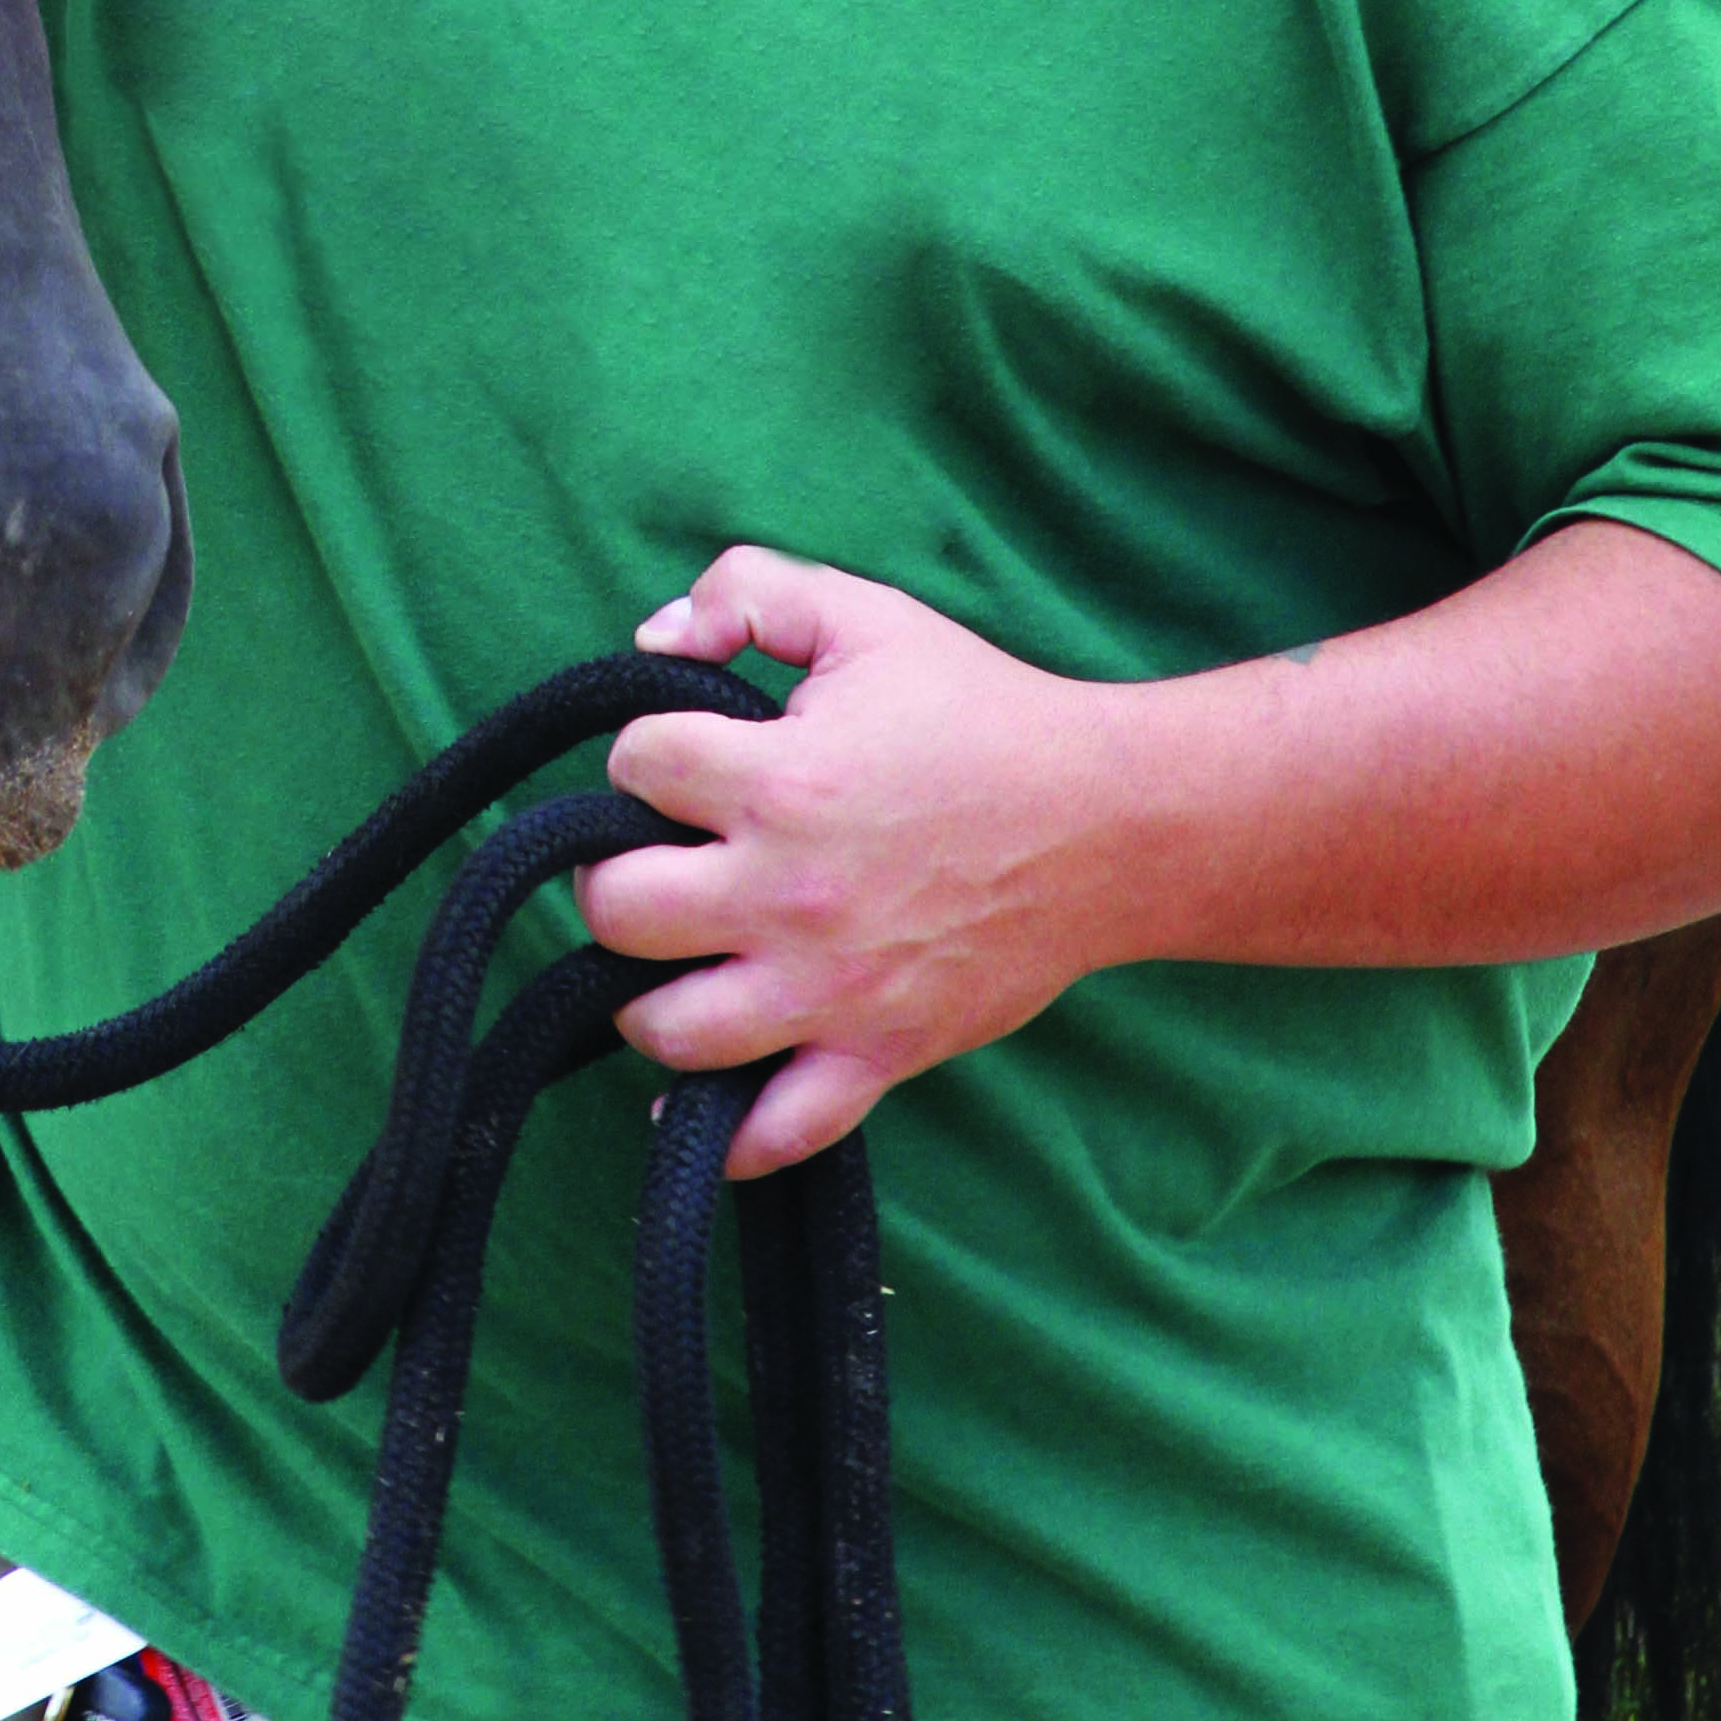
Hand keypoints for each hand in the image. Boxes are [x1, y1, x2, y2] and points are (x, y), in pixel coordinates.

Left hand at [579, 545, 1122, 1176]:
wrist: (1109, 825)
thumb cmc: (983, 715)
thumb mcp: (867, 615)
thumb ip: (748, 590)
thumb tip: (652, 639)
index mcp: (778, 780)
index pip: (632, 769)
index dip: (640, 756)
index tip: (675, 765)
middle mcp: (786, 894)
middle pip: (616, 910)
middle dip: (611, 880)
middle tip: (648, 866)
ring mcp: (827, 989)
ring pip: (670, 1030)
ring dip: (647, 998)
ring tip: (672, 964)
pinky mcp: (876, 1056)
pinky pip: (774, 1131)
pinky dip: (724, 1130)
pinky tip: (703, 1095)